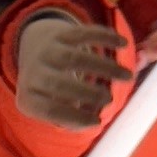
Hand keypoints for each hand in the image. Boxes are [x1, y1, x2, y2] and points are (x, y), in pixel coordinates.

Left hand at [16, 12, 130, 128]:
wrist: (34, 47)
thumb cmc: (51, 89)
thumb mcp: (54, 104)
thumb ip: (73, 116)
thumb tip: (94, 123)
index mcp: (29, 97)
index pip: (48, 109)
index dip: (73, 116)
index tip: (97, 122)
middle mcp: (34, 73)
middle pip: (59, 84)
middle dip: (86, 92)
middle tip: (110, 99)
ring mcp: (46, 51)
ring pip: (74, 58)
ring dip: (103, 67)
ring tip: (127, 77)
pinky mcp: (60, 33)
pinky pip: (82, 34)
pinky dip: (103, 37)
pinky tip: (123, 43)